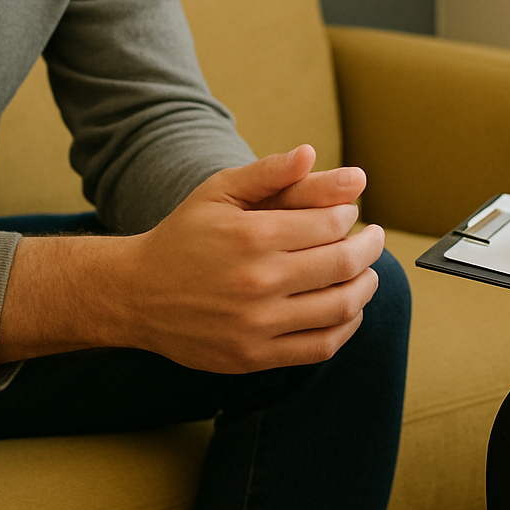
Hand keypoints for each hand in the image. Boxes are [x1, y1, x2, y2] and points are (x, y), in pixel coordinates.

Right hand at [120, 144, 385, 372]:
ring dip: (365, 287)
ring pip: (340, 306)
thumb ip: (267, 172)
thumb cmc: (183, 236)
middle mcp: (257, 281)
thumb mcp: (218, 192)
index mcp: (252, 235)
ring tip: (367, 273)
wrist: (136, 294)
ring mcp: (256, 323)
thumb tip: (311, 153)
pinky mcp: (254, 356)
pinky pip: (320, 346)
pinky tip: (347, 309)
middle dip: (369, 247)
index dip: (350, 216)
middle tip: (373, 239)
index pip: (331, 223)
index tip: (350, 214)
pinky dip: (346, 327)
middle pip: (343, 263)